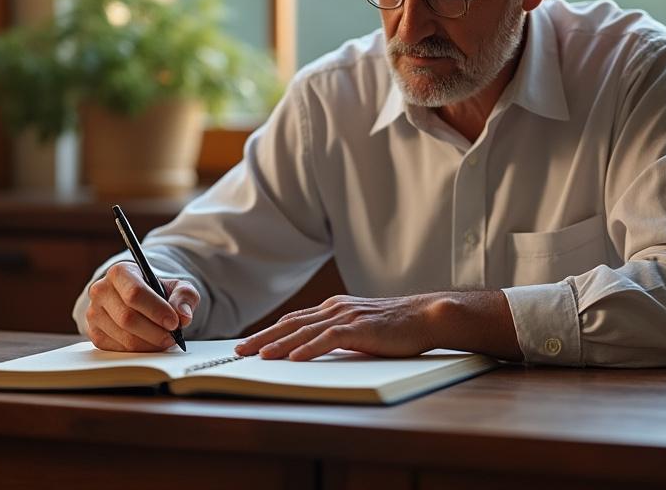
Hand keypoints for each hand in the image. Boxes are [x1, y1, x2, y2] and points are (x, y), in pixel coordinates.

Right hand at [85, 261, 199, 351]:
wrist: (140, 300)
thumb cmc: (157, 292)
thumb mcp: (176, 286)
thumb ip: (184, 296)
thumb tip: (183, 315)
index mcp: (119, 272)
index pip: (134, 294)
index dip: (156, 311)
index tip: (174, 322)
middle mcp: (101, 291)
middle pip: (128, 319)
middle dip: (155, 332)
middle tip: (172, 336)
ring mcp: (94, 313)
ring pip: (124, 337)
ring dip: (149, 344)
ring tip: (165, 340)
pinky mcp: (95, 334)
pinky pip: (118, 350)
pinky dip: (139, 351)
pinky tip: (151, 344)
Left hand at [231, 293, 451, 360]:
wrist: (426, 316)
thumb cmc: (397, 327)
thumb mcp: (360, 328)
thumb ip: (339, 335)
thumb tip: (315, 351)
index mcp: (334, 308)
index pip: (293, 320)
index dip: (268, 332)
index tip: (249, 344)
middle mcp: (335, 308)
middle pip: (290, 323)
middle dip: (262, 337)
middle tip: (239, 351)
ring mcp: (347, 317)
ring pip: (304, 330)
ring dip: (278, 344)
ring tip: (258, 356)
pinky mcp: (359, 328)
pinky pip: (328, 339)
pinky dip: (308, 348)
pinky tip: (294, 358)